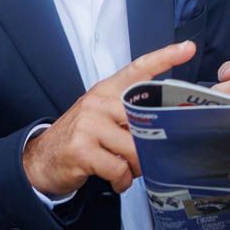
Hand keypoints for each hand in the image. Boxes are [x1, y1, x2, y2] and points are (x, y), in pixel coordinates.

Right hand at [22, 39, 195, 196]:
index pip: (138, 69)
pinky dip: (122, 181)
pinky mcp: (82, 150)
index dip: (165, 57)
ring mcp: (88, 125)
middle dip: (152, 146)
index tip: (187, 48)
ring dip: (137, 167)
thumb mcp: (101, 115)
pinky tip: (116, 180)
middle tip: (146, 156)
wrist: (42, 158)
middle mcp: (98, 103)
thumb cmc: (80, 137)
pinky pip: (119, 169)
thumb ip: (127, 113)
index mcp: (106, 91)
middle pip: (145, 121)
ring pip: (135, 149)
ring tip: (128, 170)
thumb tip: (165, 124)